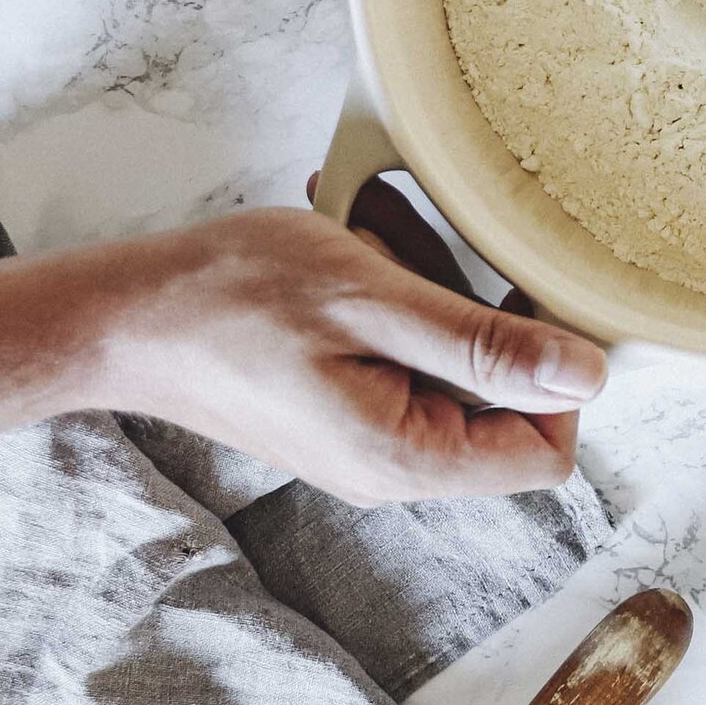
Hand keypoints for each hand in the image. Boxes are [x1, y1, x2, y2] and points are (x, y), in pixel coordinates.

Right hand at [98, 178, 605, 505]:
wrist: (117, 317)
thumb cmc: (228, 298)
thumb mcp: (371, 300)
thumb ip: (484, 346)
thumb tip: (587, 374)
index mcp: (407, 457)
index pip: (546, 453)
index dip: (557, 377)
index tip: (521, 296)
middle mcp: (391, 467)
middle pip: (502, 405)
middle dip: (477, 313)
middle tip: (417, 247)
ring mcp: (365, 441)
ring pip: (449, 366)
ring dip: (425, 289)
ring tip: (367, 237)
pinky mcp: (342, 409)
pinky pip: (401, 354)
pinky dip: (388, 296)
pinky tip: (348, 249)